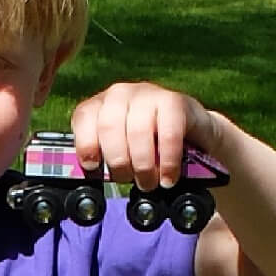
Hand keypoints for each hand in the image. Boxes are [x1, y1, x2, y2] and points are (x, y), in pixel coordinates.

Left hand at [69, 81, 218, 190]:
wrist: (191, 131)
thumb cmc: (149, 146)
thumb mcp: (120, 149)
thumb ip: (103, 157)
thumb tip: (91, 177)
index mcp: (100, 105)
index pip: (84, 118)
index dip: (86, 145)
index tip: (94, 168)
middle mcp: (120, 94)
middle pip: (109, 127)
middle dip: (119, 162)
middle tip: (130, 180)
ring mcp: (147, 94)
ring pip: (137, 131)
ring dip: (143, 165)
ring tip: (150, 181)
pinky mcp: (174, 101)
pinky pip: (168, 135)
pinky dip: (167, 162)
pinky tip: (168, 176)